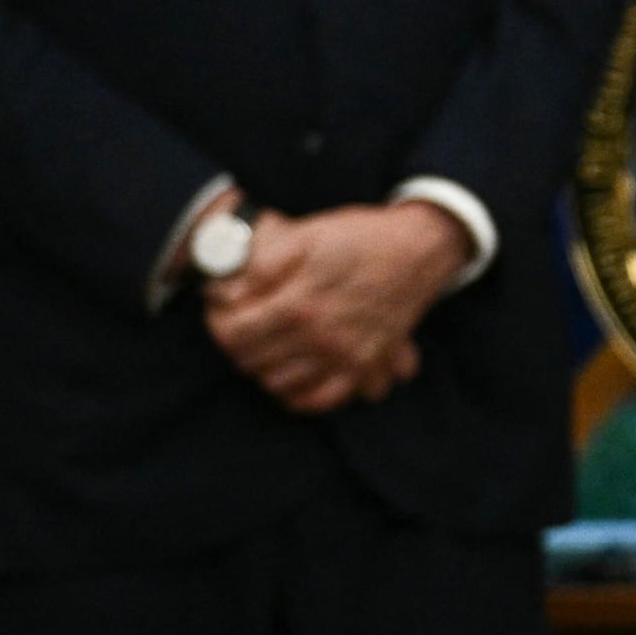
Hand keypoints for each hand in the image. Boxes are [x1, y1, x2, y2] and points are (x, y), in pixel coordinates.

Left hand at [206, 203, 467, 414]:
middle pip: (252, 362)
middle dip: (236, 344)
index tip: (219, 311)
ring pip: (279, 384)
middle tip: (239, 325)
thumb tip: (221, 289)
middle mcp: (320, 338)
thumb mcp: (305, 235)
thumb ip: (259, 263)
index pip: (234, 334)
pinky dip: (299, 395)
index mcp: (299, 304)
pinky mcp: (363, 366)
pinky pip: (321, 399)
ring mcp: (343, 356)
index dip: (217, 323)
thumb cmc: (360, 238)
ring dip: (262, 367)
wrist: (418, 250)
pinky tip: (290, 377)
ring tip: (262, 346)